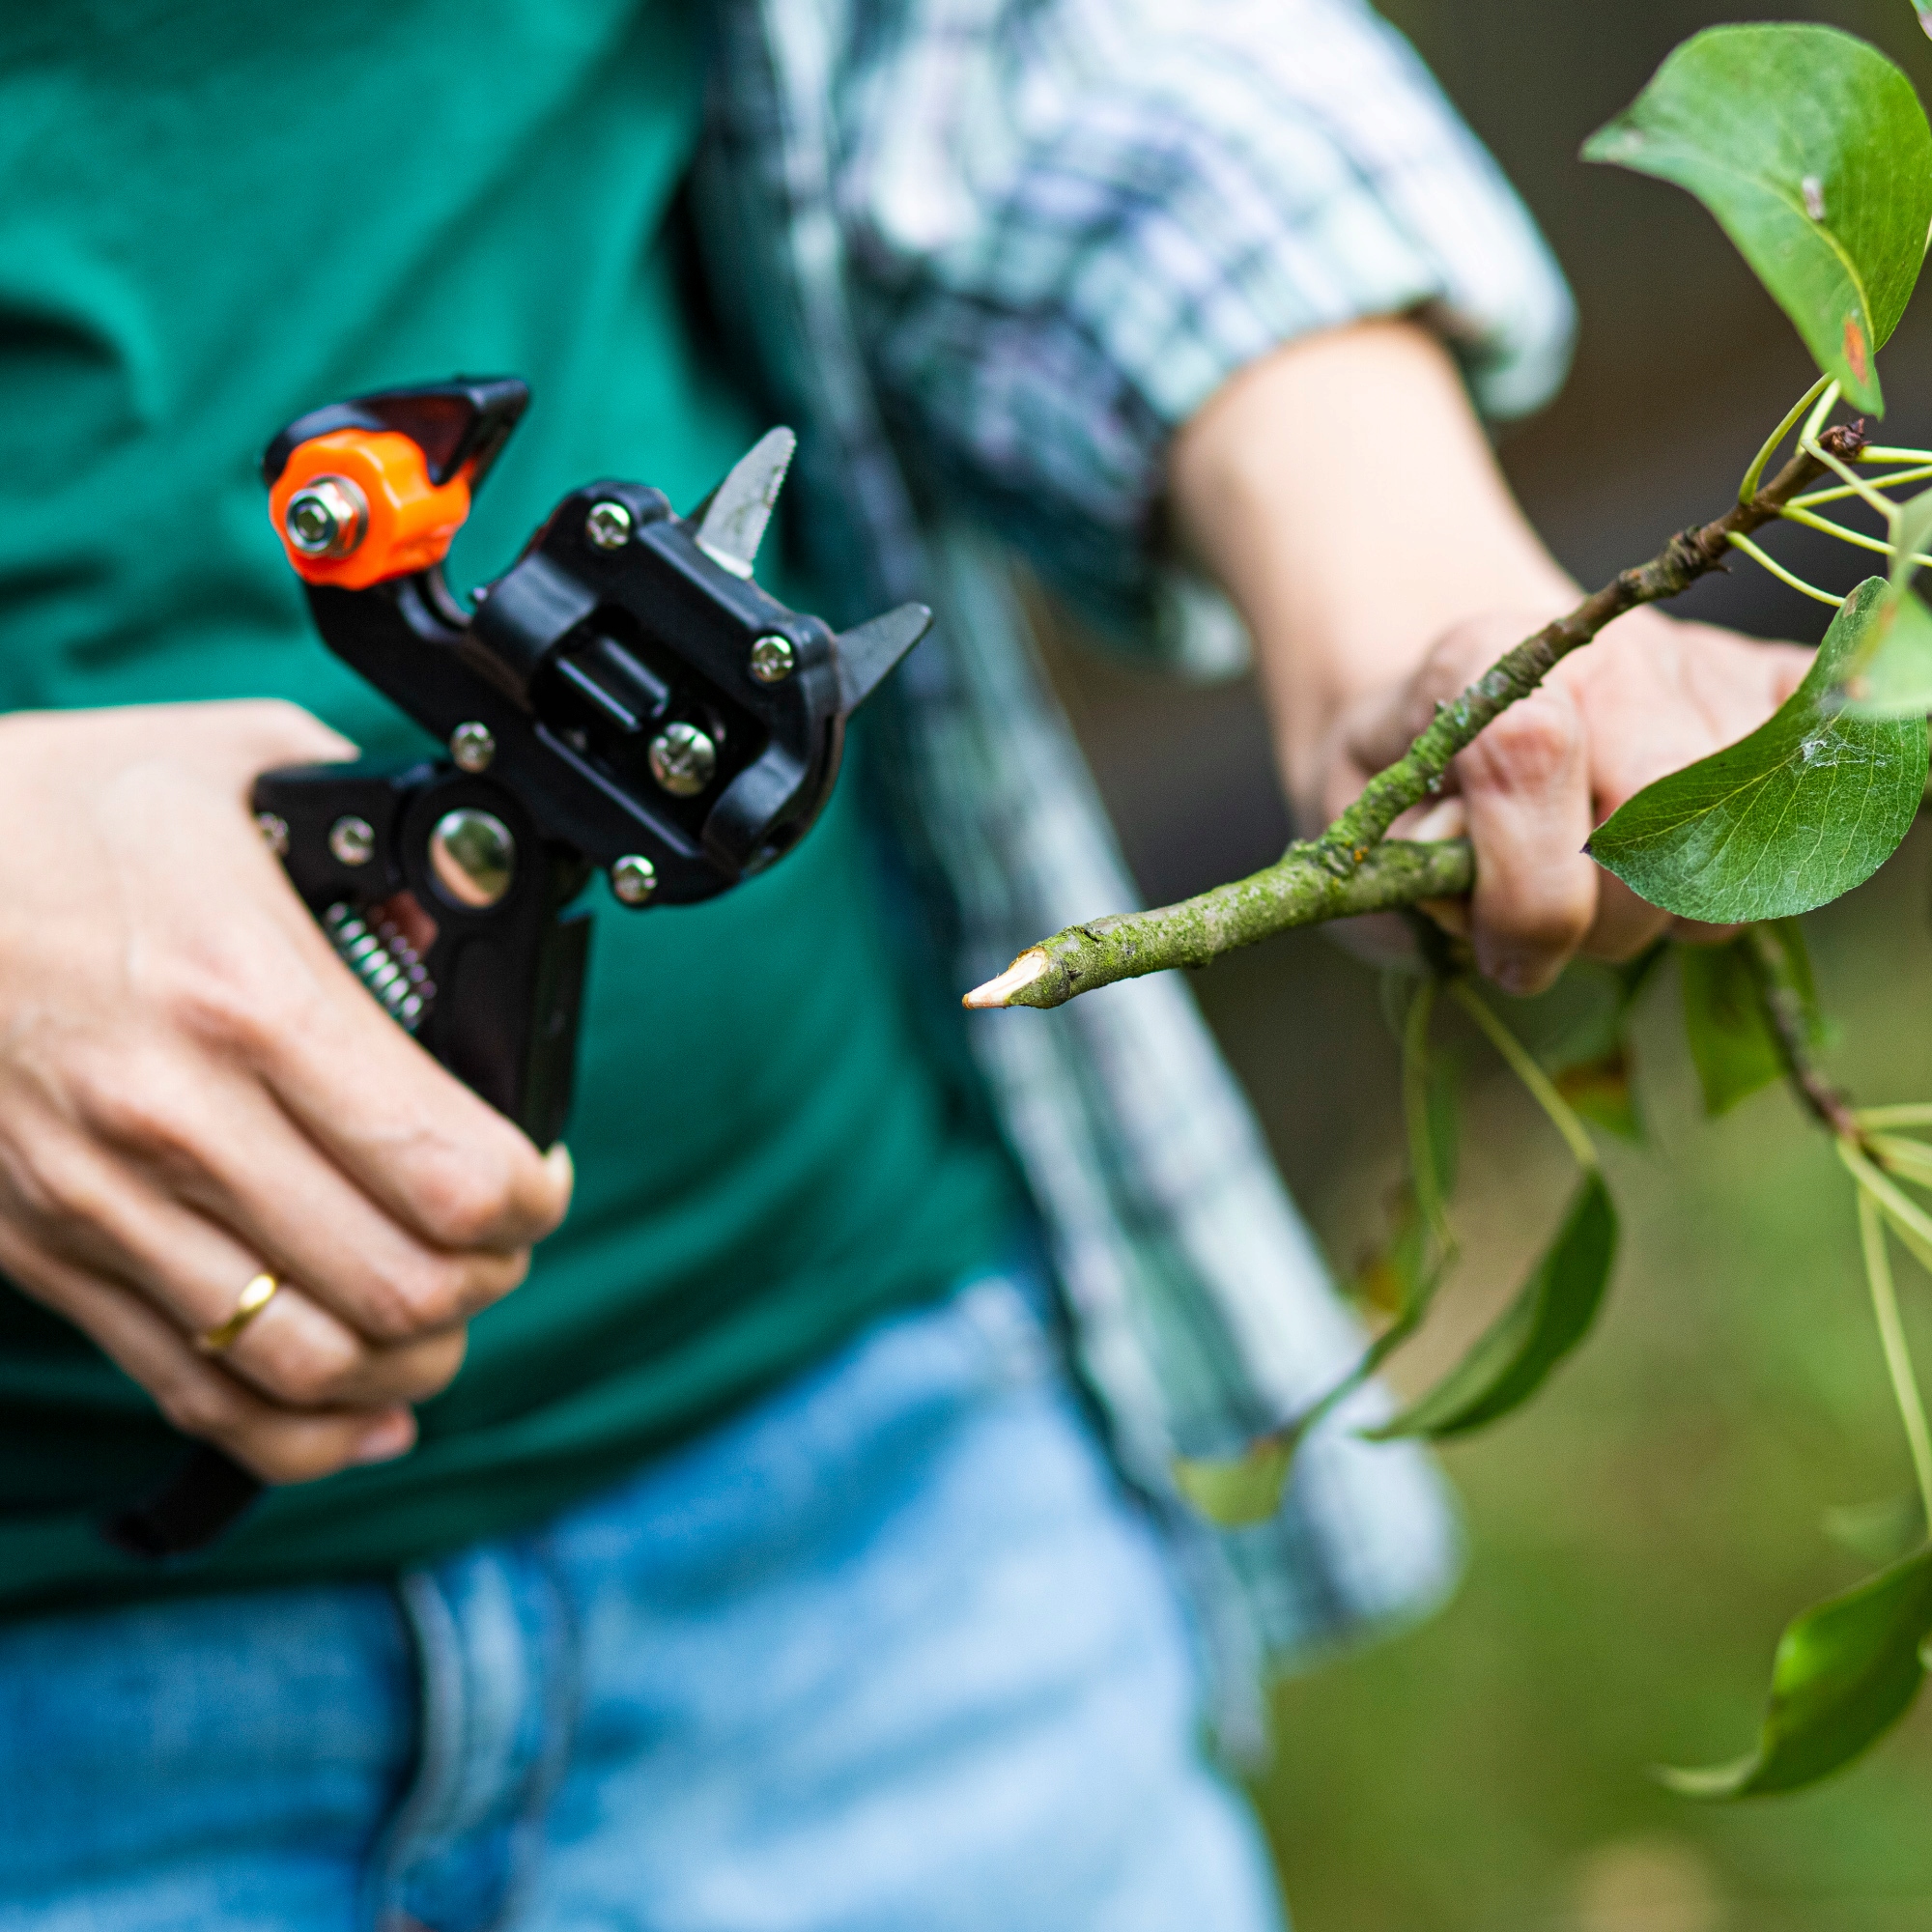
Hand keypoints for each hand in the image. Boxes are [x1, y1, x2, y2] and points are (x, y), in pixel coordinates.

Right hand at [0, 703, 572, 1483]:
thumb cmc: (60, 807)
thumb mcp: (241, 765)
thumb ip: (375, 830)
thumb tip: (467, 903)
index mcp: (250, 998)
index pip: (448, 1171)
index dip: (530, 1197)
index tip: (538, 1175)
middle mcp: (178, 1118)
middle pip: (399, 1285)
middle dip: (489, 1275)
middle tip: (499, 1238)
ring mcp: (102, 1200)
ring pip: (309, 1363)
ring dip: (413, 1355)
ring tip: (442, 1309)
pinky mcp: (46, 1251)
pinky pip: (193, 1389)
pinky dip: (304, 1430)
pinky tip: (366, 1408)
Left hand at [1168, 317, 1808, 992]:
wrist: (1449, 691)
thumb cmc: (1399, 778)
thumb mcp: (1353, 829)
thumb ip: (1398, 872)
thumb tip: (1477, 900)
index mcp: (1484, 663)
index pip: (1532, 758)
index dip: (1524, 892)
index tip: (1500, 952)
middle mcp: (1607, 648)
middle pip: (1661, 814)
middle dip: (1606, 921)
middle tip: (1554, 928)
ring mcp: (1700, 662)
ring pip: (1743, 836)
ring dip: (1675, 904)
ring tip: (1605, 885)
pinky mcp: (1767, 686)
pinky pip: (1816, 778)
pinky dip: (1763, 843)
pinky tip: (1681, 848)